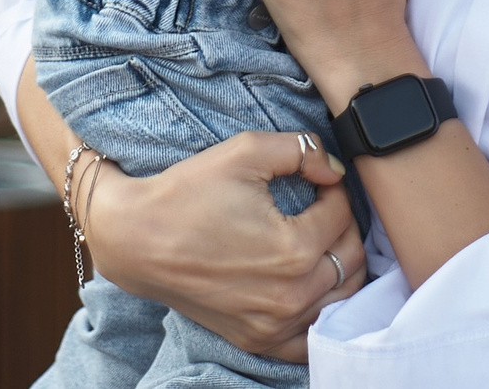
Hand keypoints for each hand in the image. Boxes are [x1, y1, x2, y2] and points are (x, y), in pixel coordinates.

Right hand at [86, 134, 367, 361]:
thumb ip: (301, 149)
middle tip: (322, 207)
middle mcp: (290, 294)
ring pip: (341, 297)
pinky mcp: (258, 340)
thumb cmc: (187, 192)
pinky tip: (312, 287)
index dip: (335, 189)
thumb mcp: (244, 151)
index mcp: (293, 249)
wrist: (137, 238)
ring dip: (340, 265)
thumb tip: (334, 167)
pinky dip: (322, 312)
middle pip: (351, 258)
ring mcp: (274, 324)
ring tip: (320, 240)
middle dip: (345, 226)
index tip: (318, 179)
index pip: (342, 215)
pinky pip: (312, 338)